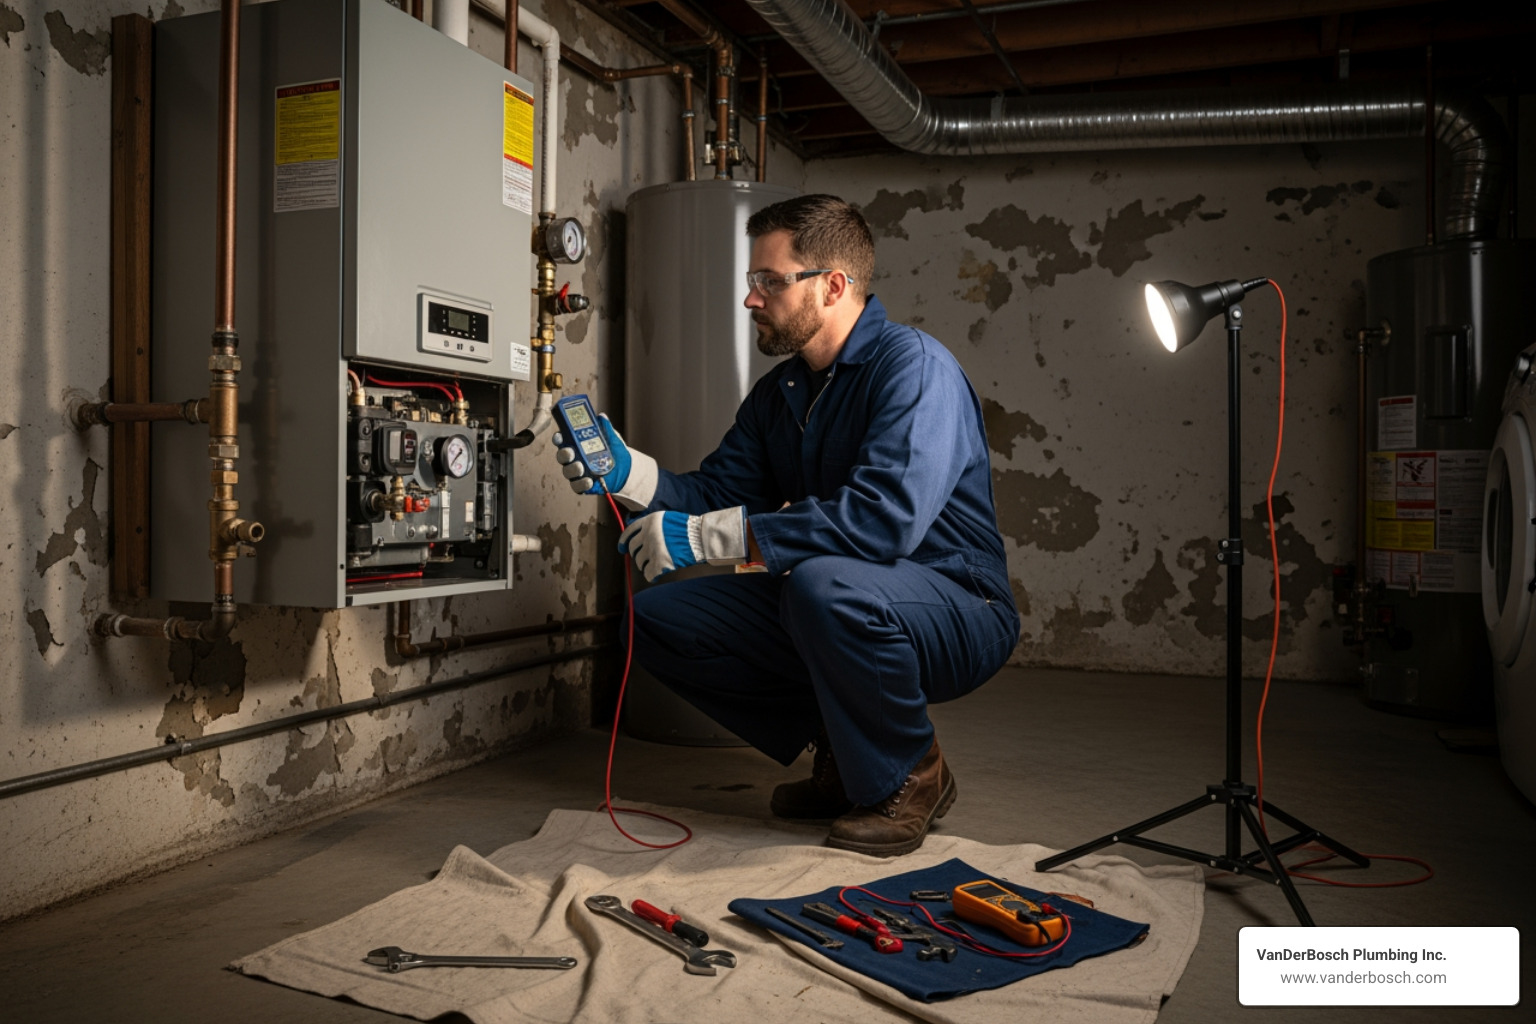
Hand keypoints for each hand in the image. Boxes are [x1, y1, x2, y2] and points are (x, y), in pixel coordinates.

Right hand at [553, 413, 656, 509]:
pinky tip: (589, 481)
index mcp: (576, 444)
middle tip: (571, 452)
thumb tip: (602, 417)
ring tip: (581, 467)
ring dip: (573, 469)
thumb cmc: (614, 451)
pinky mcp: (582, 485)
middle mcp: (573, 458)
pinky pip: (577, 486)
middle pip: (562, 456)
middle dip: (564, 454)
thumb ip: (605, 428)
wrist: (626, 469)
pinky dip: (582, 484)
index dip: (558, 438)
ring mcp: (577, 472)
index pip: (562, 440)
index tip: (559, 436)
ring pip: (567, 471)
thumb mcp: (611, 437)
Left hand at [617, 507, 747, 581]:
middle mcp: (648, 535)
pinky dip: (652, 576)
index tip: (621, 549)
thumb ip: (652, 526)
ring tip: (655, 565)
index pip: (628, 532)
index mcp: (649, 522)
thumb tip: (640, 537)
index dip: (623, 542)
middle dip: (637, 555)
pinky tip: (658, 574)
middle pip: (633, 549)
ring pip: (640, 562)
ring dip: (645, 565)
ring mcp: (653, 550)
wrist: (701, 537)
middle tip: (643, 559)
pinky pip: (649, 574)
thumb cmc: (688, 529)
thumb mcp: (666, 519)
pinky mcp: (660, 563)